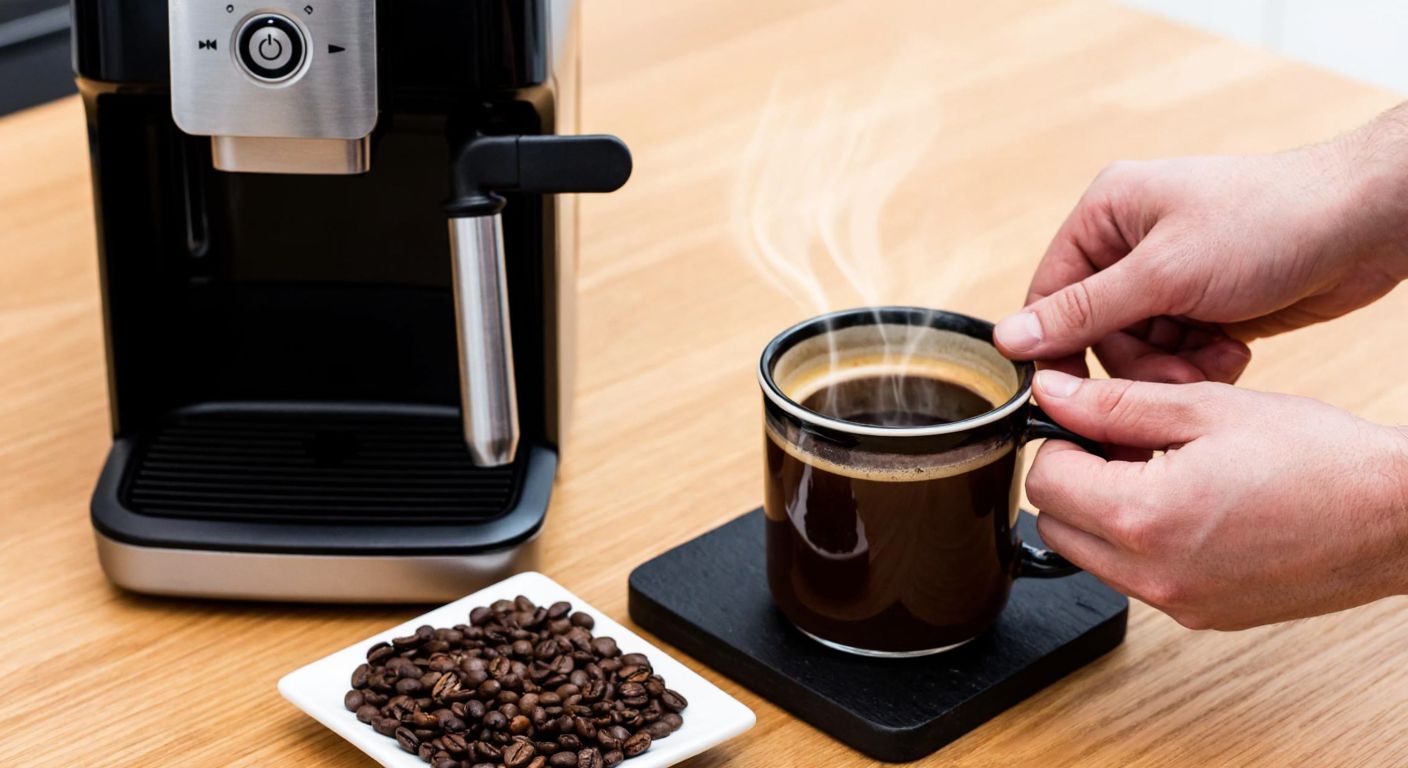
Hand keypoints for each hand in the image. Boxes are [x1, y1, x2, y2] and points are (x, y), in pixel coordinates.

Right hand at [995, 113, 1407, 382]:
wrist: (1367, 224)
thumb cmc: (1273, 220)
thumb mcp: (1165, 272)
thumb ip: (1084, 310)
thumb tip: (1011, 338)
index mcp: (1108, 214)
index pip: (1051, 293)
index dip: (1058, 346)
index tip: (1070, 394)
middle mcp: (1132, 242)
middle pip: (1097, 331)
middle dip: (1138, 362)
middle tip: (1176, 372)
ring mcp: (1171, 273)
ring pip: (1139, 350)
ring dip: (1174, 367)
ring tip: (1215, 359)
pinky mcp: (1205, 301)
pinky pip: (1177, 352)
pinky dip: (1201, 363)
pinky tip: (1232, 352)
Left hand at [1026, 369, 1407, 629]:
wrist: (1397, 517)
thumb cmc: (1319, 460)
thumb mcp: (1207, 409)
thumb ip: (1116, 403)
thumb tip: (1052, 396)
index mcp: (1145, 517)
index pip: (1045, 481)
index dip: (1060, 441)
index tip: (1088, 423)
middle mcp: (1153, 574)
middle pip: (1054, 526)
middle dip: (1073, 480)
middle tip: (1120, 446)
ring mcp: (1177, 603)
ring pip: (1090, 557)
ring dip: (1101, 514)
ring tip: (1157, 473)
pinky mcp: (1202, 616)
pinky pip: (1136, 580)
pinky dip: (1139, 544)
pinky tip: (1186, 506)